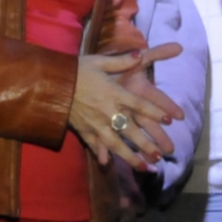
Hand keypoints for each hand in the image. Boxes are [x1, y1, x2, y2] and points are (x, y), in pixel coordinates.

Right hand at [70, 44, 182, 170]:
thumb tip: (141, 54)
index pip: (140, 104)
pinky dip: (102, 155)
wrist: (51, 83)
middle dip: (147, 144)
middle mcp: (108, 111)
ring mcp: (95, 124)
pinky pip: (95, 145)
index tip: (170, 120)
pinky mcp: (83, 130)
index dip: (156, 112)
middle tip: (162, 155)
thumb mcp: (99, 61)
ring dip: (131, 157)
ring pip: (116, 144)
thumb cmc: (77, 70)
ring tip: (144, 167)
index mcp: (114, 93)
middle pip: (132, 131)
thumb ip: (122, 61)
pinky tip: (109, 164)